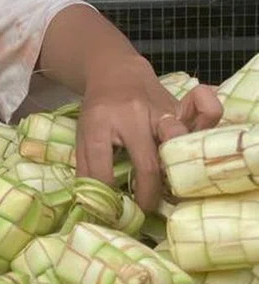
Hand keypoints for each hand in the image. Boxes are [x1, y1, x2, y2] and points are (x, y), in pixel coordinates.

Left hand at [75, 56, 222, 211]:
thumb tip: (93, 202)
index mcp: (100, 123)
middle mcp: (132, 117)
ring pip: (177, 140)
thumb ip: (86, 165)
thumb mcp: (83, 133)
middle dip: (148, 194)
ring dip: (177, 168)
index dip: (106, 192)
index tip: (112, 210)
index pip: (102, 165)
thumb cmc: (99, 110)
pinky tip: (193, 152)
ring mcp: (158, 111)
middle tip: (145, 209)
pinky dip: (201, 135)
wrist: (117, 72)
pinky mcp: (178, 109)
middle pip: (147, 162)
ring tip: (171, 186)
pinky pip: (200, 119)